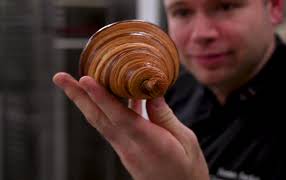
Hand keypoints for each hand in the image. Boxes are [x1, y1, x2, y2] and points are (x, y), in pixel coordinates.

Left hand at [52, 72, 209, 179]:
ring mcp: (126, 150)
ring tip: (75, 83)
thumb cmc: (188, 170)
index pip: (119, 117)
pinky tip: (111, 94)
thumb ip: (165, 116)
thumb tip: (151, 92)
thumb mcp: (185, 140)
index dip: (101, 98)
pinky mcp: (127, 151)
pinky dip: (106, 109)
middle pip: (98, 119)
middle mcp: (131, 147)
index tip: (84, 80)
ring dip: (86, 102)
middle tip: (60, 77)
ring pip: (101, 122)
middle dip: (78, 97)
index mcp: (149, 143)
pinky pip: (113, 126)